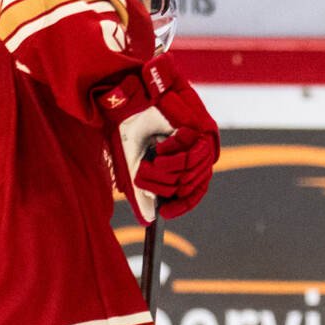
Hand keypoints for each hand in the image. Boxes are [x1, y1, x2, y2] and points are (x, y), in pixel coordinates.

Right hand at [97, 55, 219, 220]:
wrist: (127, 105)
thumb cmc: (132, 133)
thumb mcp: (134, 167)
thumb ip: (143, 193)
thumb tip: (148, 220)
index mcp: (182, 165)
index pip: (192, 193)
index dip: (181, 205)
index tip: (164, 213)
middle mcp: (194, 155)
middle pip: (187, 186)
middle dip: (162, 185)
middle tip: (144, 174)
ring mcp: (197, 142)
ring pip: (186, 174)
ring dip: (163, 170)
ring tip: (150, 158)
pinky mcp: (197, 130)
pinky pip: (186, 155)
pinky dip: (169, 154)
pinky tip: (160, 144)